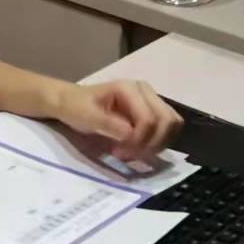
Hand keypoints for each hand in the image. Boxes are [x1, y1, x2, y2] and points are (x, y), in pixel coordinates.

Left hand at [54, 80, 183, 161]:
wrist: (71, 102)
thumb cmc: (77, 107)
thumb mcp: (87, 116)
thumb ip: (109, 124)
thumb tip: (131, 135)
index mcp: (129, 89)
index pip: (149, 119)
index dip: (139, 140)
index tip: (119, 153)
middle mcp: (145, 91)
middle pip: (168, 121)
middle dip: (152, 143)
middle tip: (129, 155)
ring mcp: (151, 100)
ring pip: (172, 124)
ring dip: (158, 144)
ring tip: (135, 152)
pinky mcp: (152, 111)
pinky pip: (167, 128)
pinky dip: (158, 142)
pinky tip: (139, 148)